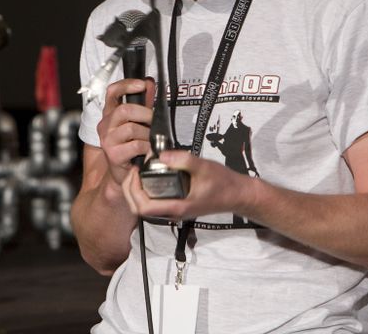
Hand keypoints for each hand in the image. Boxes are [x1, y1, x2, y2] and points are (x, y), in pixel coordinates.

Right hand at [96, 77, 154, 187]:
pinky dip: (147, 146)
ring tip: (151, 139)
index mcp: (110, 113)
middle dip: (145, 113)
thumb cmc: (131, 145)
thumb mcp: (138, 120)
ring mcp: (107, 140)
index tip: (142, 84)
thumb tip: (150, 83)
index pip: (112, 92)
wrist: (124, 172)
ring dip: (147, 133)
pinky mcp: (113, 154)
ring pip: (132, 128)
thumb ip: (144, 102)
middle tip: (153, 120)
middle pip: (125, 110)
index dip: (127, 85)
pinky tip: (148, 149)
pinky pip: (136, 145)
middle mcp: (105, 125)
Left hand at [122, 151, 255, 220]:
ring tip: (140, 171)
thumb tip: (161, 155)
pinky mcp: (178, 204)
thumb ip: (183, 160)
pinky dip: (147, 190)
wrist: (238, 194)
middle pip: (139, 209)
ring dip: (137, 191)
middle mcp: (173, 212)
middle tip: (133, 170)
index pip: (143, 208)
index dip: (133, 191)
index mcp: (177, 207)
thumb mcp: (204, 167)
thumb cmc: (222, 182)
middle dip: (130, 191)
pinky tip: (152, 174)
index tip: (136, 171)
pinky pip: (155, 202)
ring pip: (146, 207)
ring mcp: (175, 210)